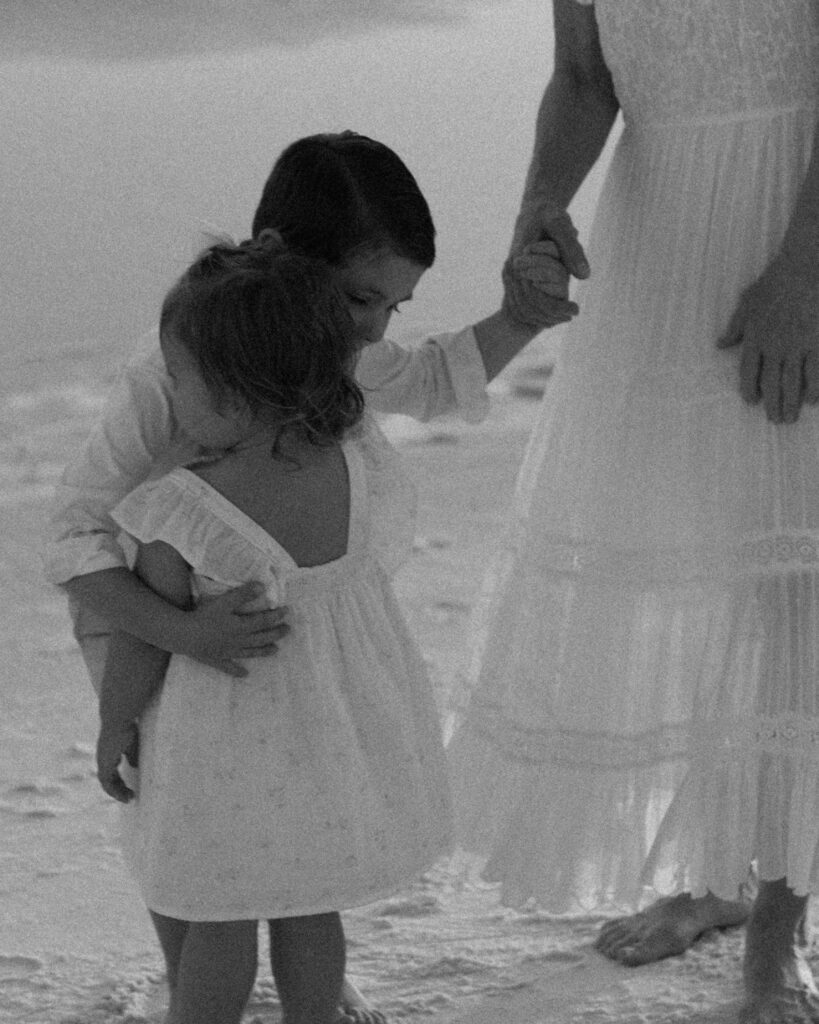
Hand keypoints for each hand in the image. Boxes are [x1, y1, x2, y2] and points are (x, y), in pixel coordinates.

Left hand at [97, 722, 138, 802]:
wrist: (118, 720)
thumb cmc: (126, 728)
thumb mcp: (131, 744)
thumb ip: (131, 756)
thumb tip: (134, 766)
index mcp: (108, 754)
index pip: (111, 772)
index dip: (119, 782)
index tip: (129, 788)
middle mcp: (103, 760)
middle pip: (108, 780)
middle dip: (119, 789)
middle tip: (130, 797)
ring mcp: (102, 762)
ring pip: (106, 783)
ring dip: (117, 792)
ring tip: (129, 798)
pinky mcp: (104, 764)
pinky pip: (107, 783)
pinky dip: (114, 790)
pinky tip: (125, 793)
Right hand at [178, 582, 289, 676]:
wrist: (184, 635)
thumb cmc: (204, 617)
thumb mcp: (224, 602)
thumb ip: (243, 594)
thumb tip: (263, 587)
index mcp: (241, 627)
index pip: (263, 621)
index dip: (276, 616)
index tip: (287, 611)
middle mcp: (238, 641)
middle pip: (261, 638)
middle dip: (276, 634)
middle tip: (288, 630)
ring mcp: (228, 652)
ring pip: (250, 652)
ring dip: (264, 651)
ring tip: (276, 650)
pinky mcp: (217, 660)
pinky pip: (229, 667)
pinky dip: (237, 671)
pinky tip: (244, 674)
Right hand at [505, 204, 589, 327]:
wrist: (533, 211)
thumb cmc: (548, 215)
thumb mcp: (562, 226)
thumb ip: (572, 249)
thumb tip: (584, 276)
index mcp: (520, 262)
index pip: (534, 297)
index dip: (555, 308)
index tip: (576, 310)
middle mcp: (512, 272)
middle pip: (527, 307)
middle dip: (550, 316)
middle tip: (572, 315)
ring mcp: (510, 276)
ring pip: (522, 308)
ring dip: (542, 318)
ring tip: (565, 318)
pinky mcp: (514, 279)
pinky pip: (521, 303)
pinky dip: (536, 313)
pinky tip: (554, 315)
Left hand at [718, 258, 818, 423]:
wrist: (806, 266)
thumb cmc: (776, 281)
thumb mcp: (748, 302)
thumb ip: (735, 327)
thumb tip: (720, 345)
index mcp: (755, 337)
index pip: (749, 372)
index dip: (750, 389)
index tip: (753, 402)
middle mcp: (775, 346)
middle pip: (772, 383)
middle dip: (773, 404)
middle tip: (776, 420)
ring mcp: (798, 345)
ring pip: (793, 382)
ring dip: (791, 403)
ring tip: (790, 419)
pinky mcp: (818, 343)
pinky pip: (816, 372)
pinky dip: (814, 389)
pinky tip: (813, 402)